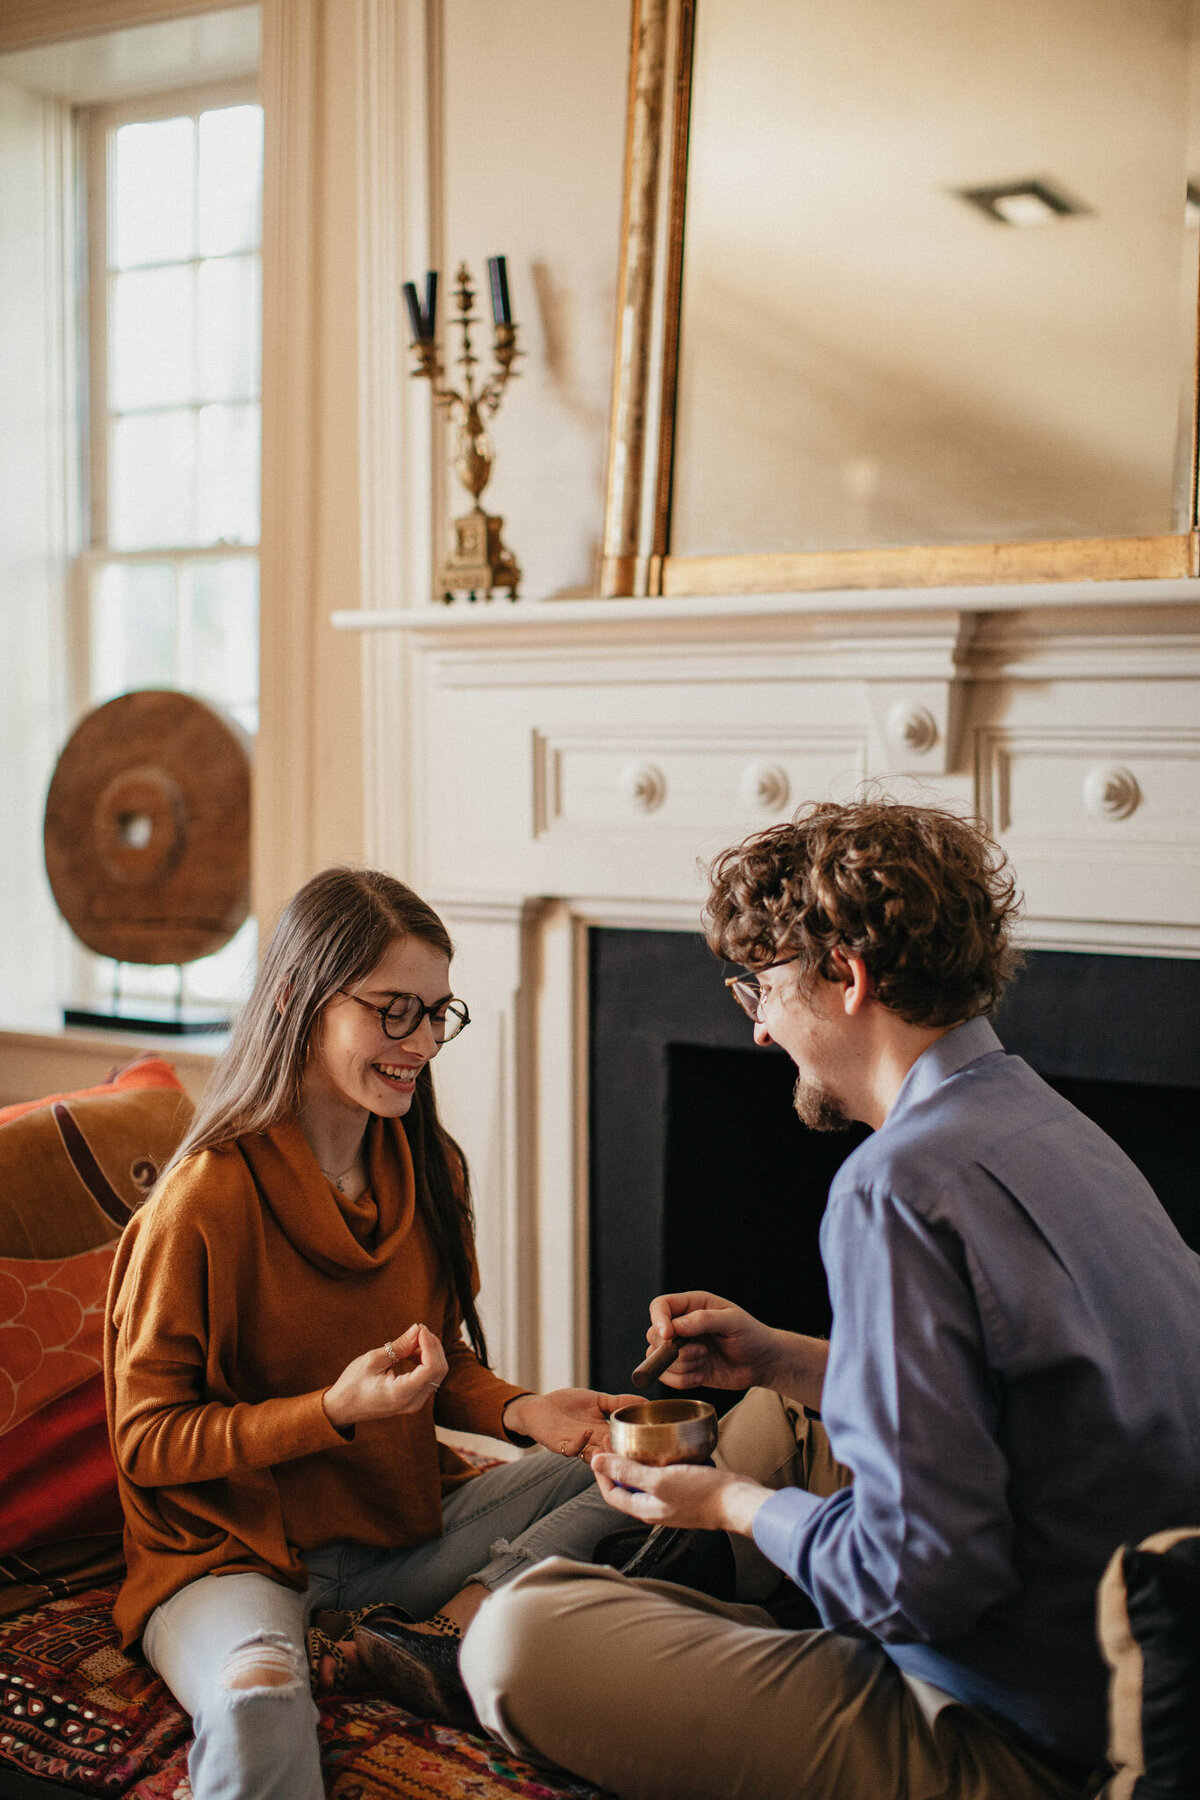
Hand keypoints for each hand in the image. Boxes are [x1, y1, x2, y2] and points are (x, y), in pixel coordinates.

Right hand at [322, 1323, 447, 1428]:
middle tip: (418, 1329)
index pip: (431, 1368)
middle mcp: (413, 1402)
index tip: (419, 1328)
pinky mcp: (414, 1399)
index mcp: (402, 1394)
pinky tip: (412, 1352)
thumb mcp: (373, 1360)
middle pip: (439, 1371)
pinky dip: (425, 1361)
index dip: (430, 1345)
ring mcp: (415, 1403)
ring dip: (430, 1353)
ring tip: (412, 1339)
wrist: (342, 1408)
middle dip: (433, 1346)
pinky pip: (429, 1378)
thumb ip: (399, 1346)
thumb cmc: (353, 1384)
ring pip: (436, 1374)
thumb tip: (418, 1329)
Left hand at [502, 1388, 641, 1460]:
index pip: (623, 1444)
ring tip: (611, 1442)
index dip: (634, 1446)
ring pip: (593, 1457)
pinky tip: (587, 1431)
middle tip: (633, 1450)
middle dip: (621, 1454)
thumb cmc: (568, 1404)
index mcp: (604, 1434)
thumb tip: (645, 1401)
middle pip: (611, 1454)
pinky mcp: (560, 1445)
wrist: (539, 1406)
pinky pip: (571, 1449)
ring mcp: (577, 1446)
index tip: (649, 1443)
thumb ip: (618, 1402)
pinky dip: (580, 1442)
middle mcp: (593, 1444)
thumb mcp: (598, 1400)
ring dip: (602, 1451)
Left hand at [591, 1453, 768, 1538]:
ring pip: (645, 1481)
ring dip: (636, 1462)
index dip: (601, 1472)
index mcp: (644, 1509)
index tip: (600, 1448)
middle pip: (626, 1487)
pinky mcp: (685, 1492)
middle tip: (615, 1440)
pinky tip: (663, 1449)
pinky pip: (663, 1477)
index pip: (611, 1493)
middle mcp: (655, 1507)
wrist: (737, 1501)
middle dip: (617, 1464)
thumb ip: (628, 1472)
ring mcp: (671, 1501)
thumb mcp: (660, 1480)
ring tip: (635, 1441)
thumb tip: (597, 1462)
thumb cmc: (701, 1494)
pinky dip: (658, 1463)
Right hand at [645, 1291, 780, 1391]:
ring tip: (705, 1361)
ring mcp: (682, 1348)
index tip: (668, 1336)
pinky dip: (681, 1380)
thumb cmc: (752, 1335)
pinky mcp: (684, 1369)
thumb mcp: (733, 1322)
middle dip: (674, 1349)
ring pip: (658, 1358)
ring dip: (681, 1366)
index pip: (660, 1306)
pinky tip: (701, 1376)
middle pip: (654, 1335)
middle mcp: (682, 1325)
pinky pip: (667, 1376)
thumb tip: (676, 1326)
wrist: (762, 1363)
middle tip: (702, 1351)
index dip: (658, 1320)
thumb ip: (705, 1320)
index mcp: (693, 1305)